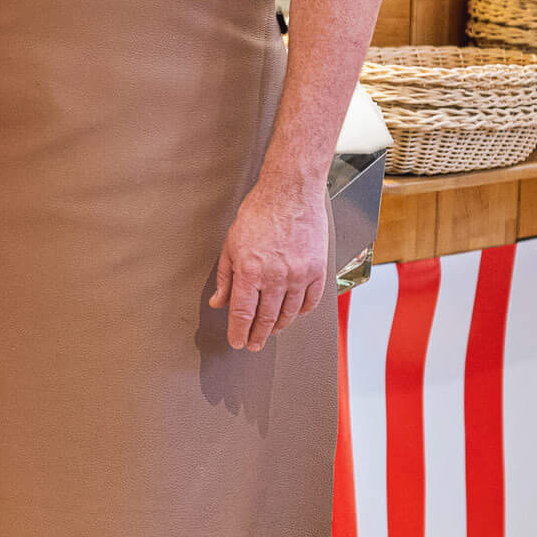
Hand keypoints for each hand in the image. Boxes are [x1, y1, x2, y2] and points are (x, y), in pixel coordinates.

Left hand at [210, 175, 328, 352]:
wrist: (290, 192)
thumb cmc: (259, 213)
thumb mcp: (231, 244)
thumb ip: (225, 278)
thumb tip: (218, 301)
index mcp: (250, 271)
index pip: (243, 314)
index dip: (239, 333)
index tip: (237, 342)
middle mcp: (276, 277)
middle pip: (266, 319)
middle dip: (257, 336)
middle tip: (253, 344)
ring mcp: (300, 275)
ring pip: (289, 314)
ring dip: (278, 327)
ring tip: (271, 331)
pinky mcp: (318, 270)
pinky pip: (311, 301)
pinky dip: (301, 312)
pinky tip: (294, 314)